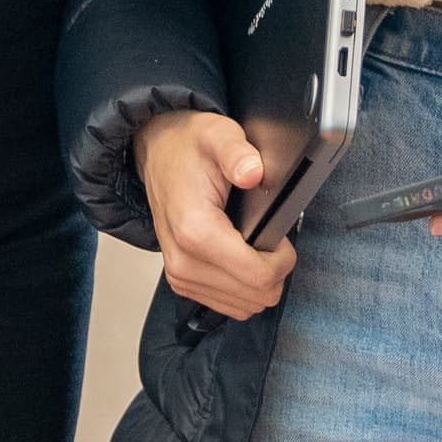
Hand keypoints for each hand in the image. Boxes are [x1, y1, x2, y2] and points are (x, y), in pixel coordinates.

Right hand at [135, 109, 294, 317]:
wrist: (158, 156)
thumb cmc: (188, 149)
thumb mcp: (217, 135)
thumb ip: (237, 152)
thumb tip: (253, 172)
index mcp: (196, 230)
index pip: (258, 276)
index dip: (284, 260)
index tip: (283, 238)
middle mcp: (183, 261)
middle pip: (255, 297)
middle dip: (275, 271)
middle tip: (272, 239)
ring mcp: (180, 275)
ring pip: (244, 306)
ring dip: (260, 281)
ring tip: (256, 245)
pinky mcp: (181, 281)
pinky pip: (228, 305)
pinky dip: (244, 287)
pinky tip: (242, 257)